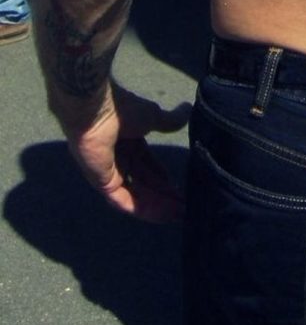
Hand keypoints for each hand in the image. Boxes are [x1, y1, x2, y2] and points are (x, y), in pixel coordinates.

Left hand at [66, 82, 191, 222]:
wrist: (97, 111)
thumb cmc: (123, 109)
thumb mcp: (153, 116)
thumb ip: (170, 120)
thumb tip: (188, 110)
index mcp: (130, 143)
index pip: (149, 167)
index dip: (164, 179)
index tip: (181, 190)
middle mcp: (120, 160)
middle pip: (145, 184)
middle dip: (165, 196)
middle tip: (184, 209)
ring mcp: (110, 173)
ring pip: (137, 194)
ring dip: (158, 206)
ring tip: (178, 214)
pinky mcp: (103, 184)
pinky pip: (124, 200)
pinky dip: (142, 209)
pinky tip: (161, 215)